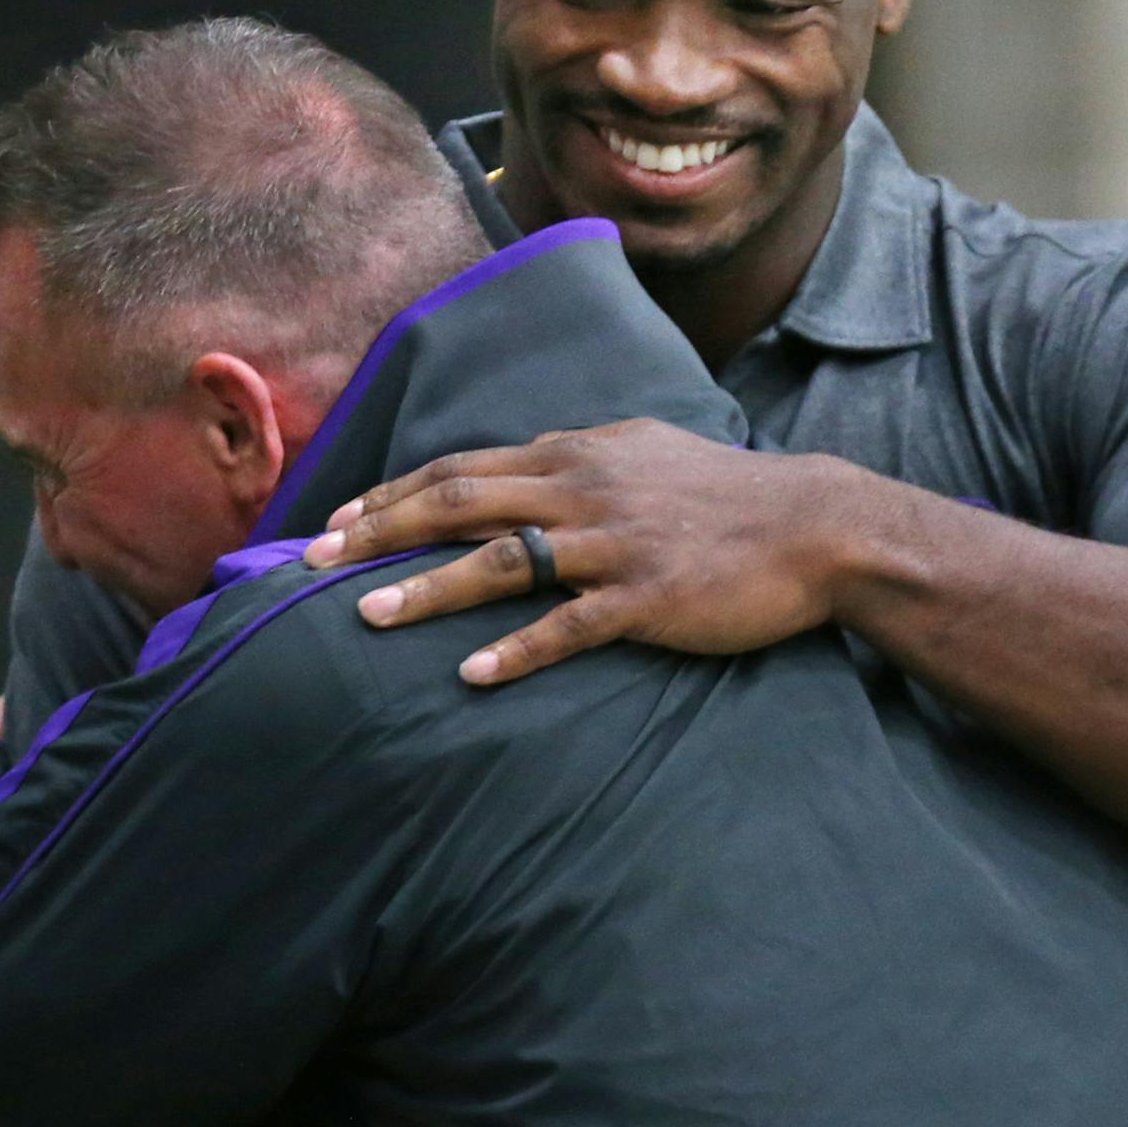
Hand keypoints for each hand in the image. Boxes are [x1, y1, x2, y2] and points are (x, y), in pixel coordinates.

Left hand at [302, 419, 844, 683]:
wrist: (813, 523)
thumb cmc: (723, 492)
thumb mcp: (642, 450)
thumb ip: (575, 457)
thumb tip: (518, 466)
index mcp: (575, 454)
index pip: (461, 466)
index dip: (392, 492)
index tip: (336, 518)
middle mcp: (582, 490)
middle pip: (459, 503)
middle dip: (380, 531)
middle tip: (314, 561)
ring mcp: (613, 544)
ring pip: (500, 562)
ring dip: (428, 589)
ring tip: (367, 615)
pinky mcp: (647, 598)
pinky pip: (568, 626)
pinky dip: (516, 650)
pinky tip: (471, 676)